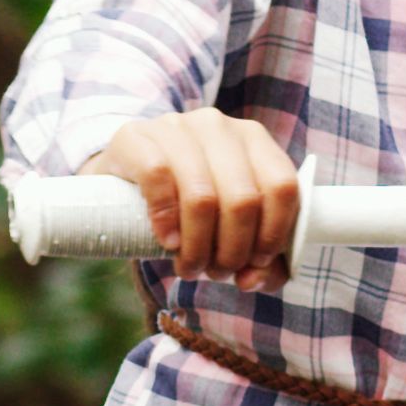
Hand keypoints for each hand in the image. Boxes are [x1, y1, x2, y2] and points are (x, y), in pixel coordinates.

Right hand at [95, 112, 305, 281]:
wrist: (122, 176)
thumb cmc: (185, 203)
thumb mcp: (226, 223)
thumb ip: (256, 257)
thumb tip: (254, 279)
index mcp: (254, 140)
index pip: (283, 187)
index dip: (273, 234)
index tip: (254, 262)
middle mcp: (219, 127)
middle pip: (243, 199)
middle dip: (232, 251)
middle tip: (216, 272)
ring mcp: (176, 127)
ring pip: (202, 196)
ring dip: (198, 247)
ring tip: (189, 267)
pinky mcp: (136, 137)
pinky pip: (158, 178)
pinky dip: (165, 221)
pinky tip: (167, 241)